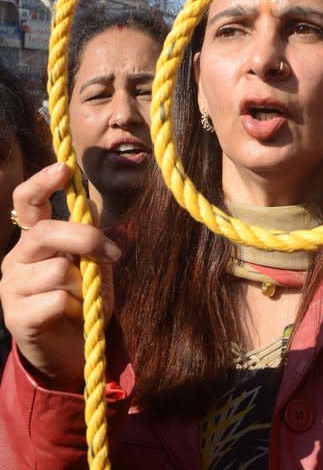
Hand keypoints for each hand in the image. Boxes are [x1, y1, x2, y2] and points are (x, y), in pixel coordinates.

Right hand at [0, 163, 120, 391]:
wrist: (72, 353)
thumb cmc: (83, 301)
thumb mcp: (92, 264)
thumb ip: (89, 237)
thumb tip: (92, 207)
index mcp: (34, 239)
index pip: (27, 201)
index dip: (42, 181)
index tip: (64, 167)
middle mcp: (17, 258)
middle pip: (48, 232)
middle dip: (85, 239)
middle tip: (113, 254)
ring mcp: (11, 287)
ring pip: (59, 271)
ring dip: (83, 288)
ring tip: (80, 302)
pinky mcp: (16, 316)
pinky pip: (58, 300)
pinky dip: (76, 309)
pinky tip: (71, 318)